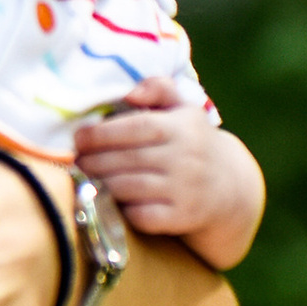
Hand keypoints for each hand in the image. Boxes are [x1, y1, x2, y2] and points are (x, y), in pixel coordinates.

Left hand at [77, 85, 262, 264]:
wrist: (229, 188)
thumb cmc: (193, 142)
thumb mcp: (184, 108)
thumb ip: (159, 88)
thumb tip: (131, 92)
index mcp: (183, 128)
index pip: (135, 127)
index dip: (101, 133)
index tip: (79, 137)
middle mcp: (186, 158)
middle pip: (126, 160)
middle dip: (93, 160)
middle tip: (77, 160)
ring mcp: (186, 190)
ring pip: (128, 188)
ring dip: (100, 183)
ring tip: (86, 177)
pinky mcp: (182, 217)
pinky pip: (141, 216)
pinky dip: (121, 209)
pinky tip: (109, 200)